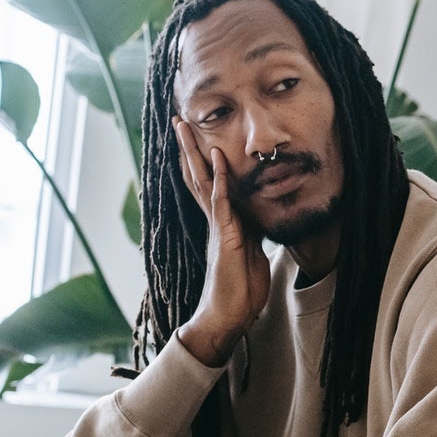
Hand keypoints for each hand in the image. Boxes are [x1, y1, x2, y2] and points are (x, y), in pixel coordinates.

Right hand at [173, 117, 271, 366]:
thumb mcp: (252, 253)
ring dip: (195, 154)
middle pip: (198, 176)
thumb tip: (258, 220)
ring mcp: (219, 227)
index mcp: (223, 223)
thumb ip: (252, 233)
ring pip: (202, 183)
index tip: (195, 136)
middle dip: (189, 148)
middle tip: (178, 120)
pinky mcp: (226, 238)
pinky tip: (216, 159)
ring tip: (186, 128)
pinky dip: (219, 180)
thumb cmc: (241, 290)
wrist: (230, 317)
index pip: (209, 184)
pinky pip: (221, 204)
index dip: (202, 160)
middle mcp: (216, 221)